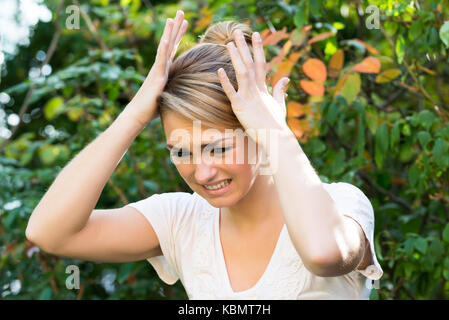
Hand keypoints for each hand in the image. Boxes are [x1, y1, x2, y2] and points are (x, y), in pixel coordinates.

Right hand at [126, 10, 187, 124]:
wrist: (138, 115)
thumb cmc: (150, 108)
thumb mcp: (166, 95)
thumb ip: (171, 87)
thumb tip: (180, 88)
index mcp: (163, 70)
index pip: (173, 49)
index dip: (178, 35)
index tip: (185, 23)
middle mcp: (160, 67)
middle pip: (170, 43)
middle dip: (176, 27)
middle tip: (181, 12)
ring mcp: (158, 71)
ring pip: (164, 48)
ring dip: (169, 32)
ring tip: (173, 17)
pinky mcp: (156, 78)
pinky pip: (160, 62)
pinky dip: (163, 50)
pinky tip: (165, 39)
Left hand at [217, 29, 290, 144]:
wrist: (275, 137)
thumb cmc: (277, 124)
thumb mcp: (279, 105)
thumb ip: (280, 90)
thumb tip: (286, 78)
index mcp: (264, 88)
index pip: (261, 63)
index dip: (258, 49)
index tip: (256, 35)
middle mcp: (257, 89)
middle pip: (250, 63)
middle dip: (244, 47)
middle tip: (237, 32)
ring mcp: (249, 97)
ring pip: (242, 73)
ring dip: (236, 57)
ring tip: (229, 43)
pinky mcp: (241, 107)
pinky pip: (231, 92)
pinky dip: (226, 81)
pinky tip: (220, 70)